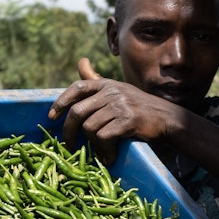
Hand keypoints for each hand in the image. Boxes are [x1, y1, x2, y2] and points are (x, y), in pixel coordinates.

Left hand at [48, 57, 177, 163]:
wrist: (167, 119)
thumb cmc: (139, 107)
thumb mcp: (118, 90)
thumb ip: (97, 80)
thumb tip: (81, 62)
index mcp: (107, 84)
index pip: (77, 88)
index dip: (61, 102)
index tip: (51, 117)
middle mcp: (112, 92)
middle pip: (78, 112)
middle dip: (69, 131)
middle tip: (69, 145)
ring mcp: (120, 105)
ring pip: (90, 128)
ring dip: (92, 145)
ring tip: (99, 152)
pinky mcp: (128, 120)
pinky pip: (104, 138)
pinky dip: (104, 151)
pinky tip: (109, 157)